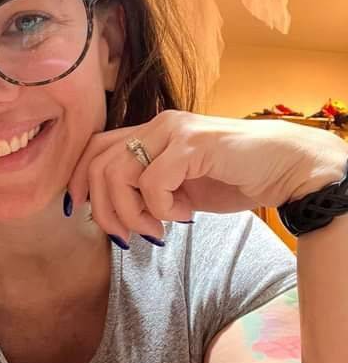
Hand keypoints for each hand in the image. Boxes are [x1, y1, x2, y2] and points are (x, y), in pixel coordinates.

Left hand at [67, 110, 347, 240]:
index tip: (79, 211)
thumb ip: (147, 190)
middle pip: (98, 164)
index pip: (94, 148)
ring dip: (132, 213)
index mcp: (151, 133)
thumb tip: (111, 213)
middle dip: (103, 209)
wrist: (285, 168)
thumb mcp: (180, 187)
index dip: (77, 179)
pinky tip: (184, 215)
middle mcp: (158, 126)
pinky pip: (152, 183)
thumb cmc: (234, 179)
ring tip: (158, 229)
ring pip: (118, 174)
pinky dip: (161, 208)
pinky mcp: (192, 145)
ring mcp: (174, 132)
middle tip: (126, 236)